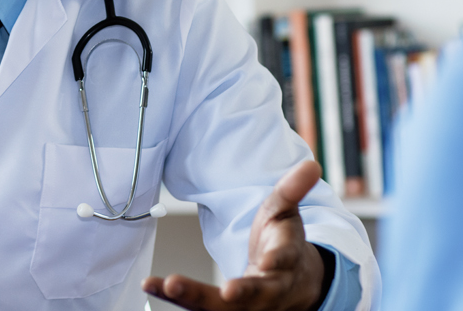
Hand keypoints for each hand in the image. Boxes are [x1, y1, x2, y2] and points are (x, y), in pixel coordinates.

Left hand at [143, 161, 328, 310]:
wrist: (290, 283)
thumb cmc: (282, 244)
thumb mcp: (286, 212)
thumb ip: (293, 190)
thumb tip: (311, 165)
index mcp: (285, 262)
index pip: (283, 262)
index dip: (277, 261)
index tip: (267, 262)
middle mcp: (267, 291)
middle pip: (252, 296)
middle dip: (238, 294)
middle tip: (224, 291)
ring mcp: (245, 305)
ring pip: (220, 308)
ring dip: (193, 298)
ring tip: (168, 285)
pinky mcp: (222, 308)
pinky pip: (197, 308)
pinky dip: (174, 298)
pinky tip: (151, 285)